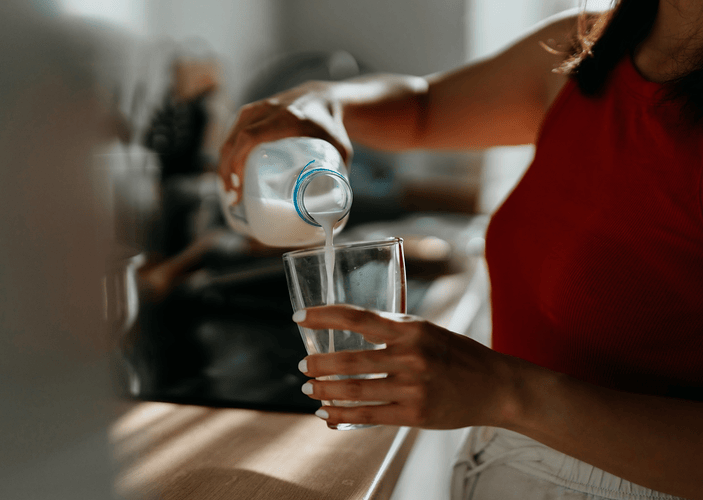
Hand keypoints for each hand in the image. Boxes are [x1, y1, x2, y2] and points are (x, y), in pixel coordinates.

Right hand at [217, 82, 352, 204]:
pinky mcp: (251, 112)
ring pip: (230, 137)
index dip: (238, 162)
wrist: (323, 97)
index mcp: (286, 118)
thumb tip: (333, 213)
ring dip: (224, 164)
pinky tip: (228, 173)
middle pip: (235, 140)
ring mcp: (257, 108)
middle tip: (233, 197)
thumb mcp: (339, 149)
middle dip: (227, 170)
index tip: (238, 186)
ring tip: (230, 190)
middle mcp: (267, 110)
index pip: (250, 138)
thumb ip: (339, 177)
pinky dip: (227, 154)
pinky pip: (232, 133)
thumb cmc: (332, 126)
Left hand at [295, 305, 517, 429]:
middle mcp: (411, 356)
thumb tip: (352, 326)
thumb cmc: (457, 354)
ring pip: (354, 390)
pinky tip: (328, 415)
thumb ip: (392, 329)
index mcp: (411, 329)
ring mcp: (413, 387)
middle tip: (302, 366)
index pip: (357, 318)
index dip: (323, 316)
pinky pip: (369, 415)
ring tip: (310, 390)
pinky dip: (342, 415)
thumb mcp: (427, 330)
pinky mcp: (415, 414)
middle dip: (318, 364)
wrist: (495, 386)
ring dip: (324, 391)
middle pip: (349, 360)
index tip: (299, 317)